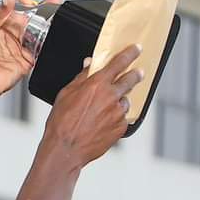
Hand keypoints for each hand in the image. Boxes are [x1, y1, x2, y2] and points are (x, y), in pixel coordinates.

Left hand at [0, 0, 58, 100]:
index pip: (14, 8)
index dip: (24, 3)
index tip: (30, 0)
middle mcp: (9, 34)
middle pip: (29, 19)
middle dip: (41, 10)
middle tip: (51, 2)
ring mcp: (18, 47)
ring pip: (36, 33)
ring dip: (46, 25)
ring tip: (55, 15)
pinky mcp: (26, 60)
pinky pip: (39, 51)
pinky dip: (46, 44)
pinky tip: (51, 36)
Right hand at [42, 45, 143, 169]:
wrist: (65, 149)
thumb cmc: (62, 124)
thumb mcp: (66, 94)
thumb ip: (82, 77)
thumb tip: (90, 65)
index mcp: (97, 84)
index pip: (119, 62)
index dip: (130, 53)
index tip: (136, 49)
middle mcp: (111, 97)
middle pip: (130, 79)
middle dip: (135, 74)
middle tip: (137, 73)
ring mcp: (117, 113)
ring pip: (125, 101)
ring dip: (120, 101)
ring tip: (106, 109)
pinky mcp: (120, 128)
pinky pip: (123, 118)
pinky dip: (116, 118)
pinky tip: (104, 123)